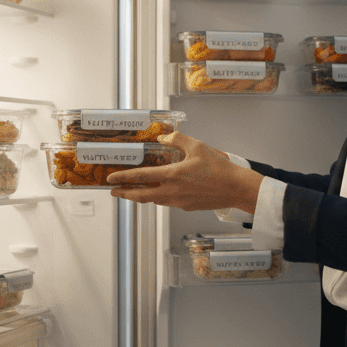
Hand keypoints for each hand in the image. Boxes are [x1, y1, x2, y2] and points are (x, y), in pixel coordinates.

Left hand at [107, 132, 262, 211]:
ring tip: (133, 192)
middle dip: (125, 194)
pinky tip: (159, 192)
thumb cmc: (219, 168)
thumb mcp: (198, 146)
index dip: (123, 178)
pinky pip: (167, 202)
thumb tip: (164, 139)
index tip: (110, 178)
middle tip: (113, 192)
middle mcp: (172, 191)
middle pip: (141, 195)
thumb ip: (177, 140)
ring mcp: (179, 201)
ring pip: (154, 200)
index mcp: (173, 175)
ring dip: (141, 196)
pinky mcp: (187, 207)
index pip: (141, 177)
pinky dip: (158, 197)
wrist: (236, 188)